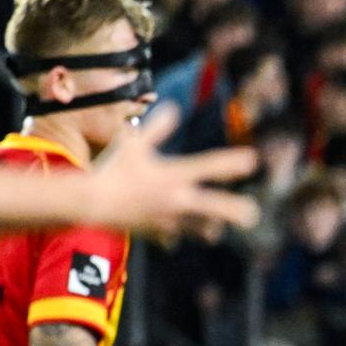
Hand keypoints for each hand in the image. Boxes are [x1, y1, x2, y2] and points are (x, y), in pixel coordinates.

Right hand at [90, 108, 259, 239]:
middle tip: (252, 214)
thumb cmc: (112, 170)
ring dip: (210, 228)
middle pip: (216, 206)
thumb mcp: (133, 144)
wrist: (92, 203)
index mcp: (174, 174)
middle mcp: (178, 198)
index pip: (210, 166)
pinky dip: (176, 235)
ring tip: (216, 230)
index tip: (253, 160)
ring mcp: (171, 219)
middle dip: (235, 209)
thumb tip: (172, 108)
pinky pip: (176, 237)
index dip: (233, 163)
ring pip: (202, 228)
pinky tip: (175, 235)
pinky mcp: (160, 233)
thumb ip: (157, 128)